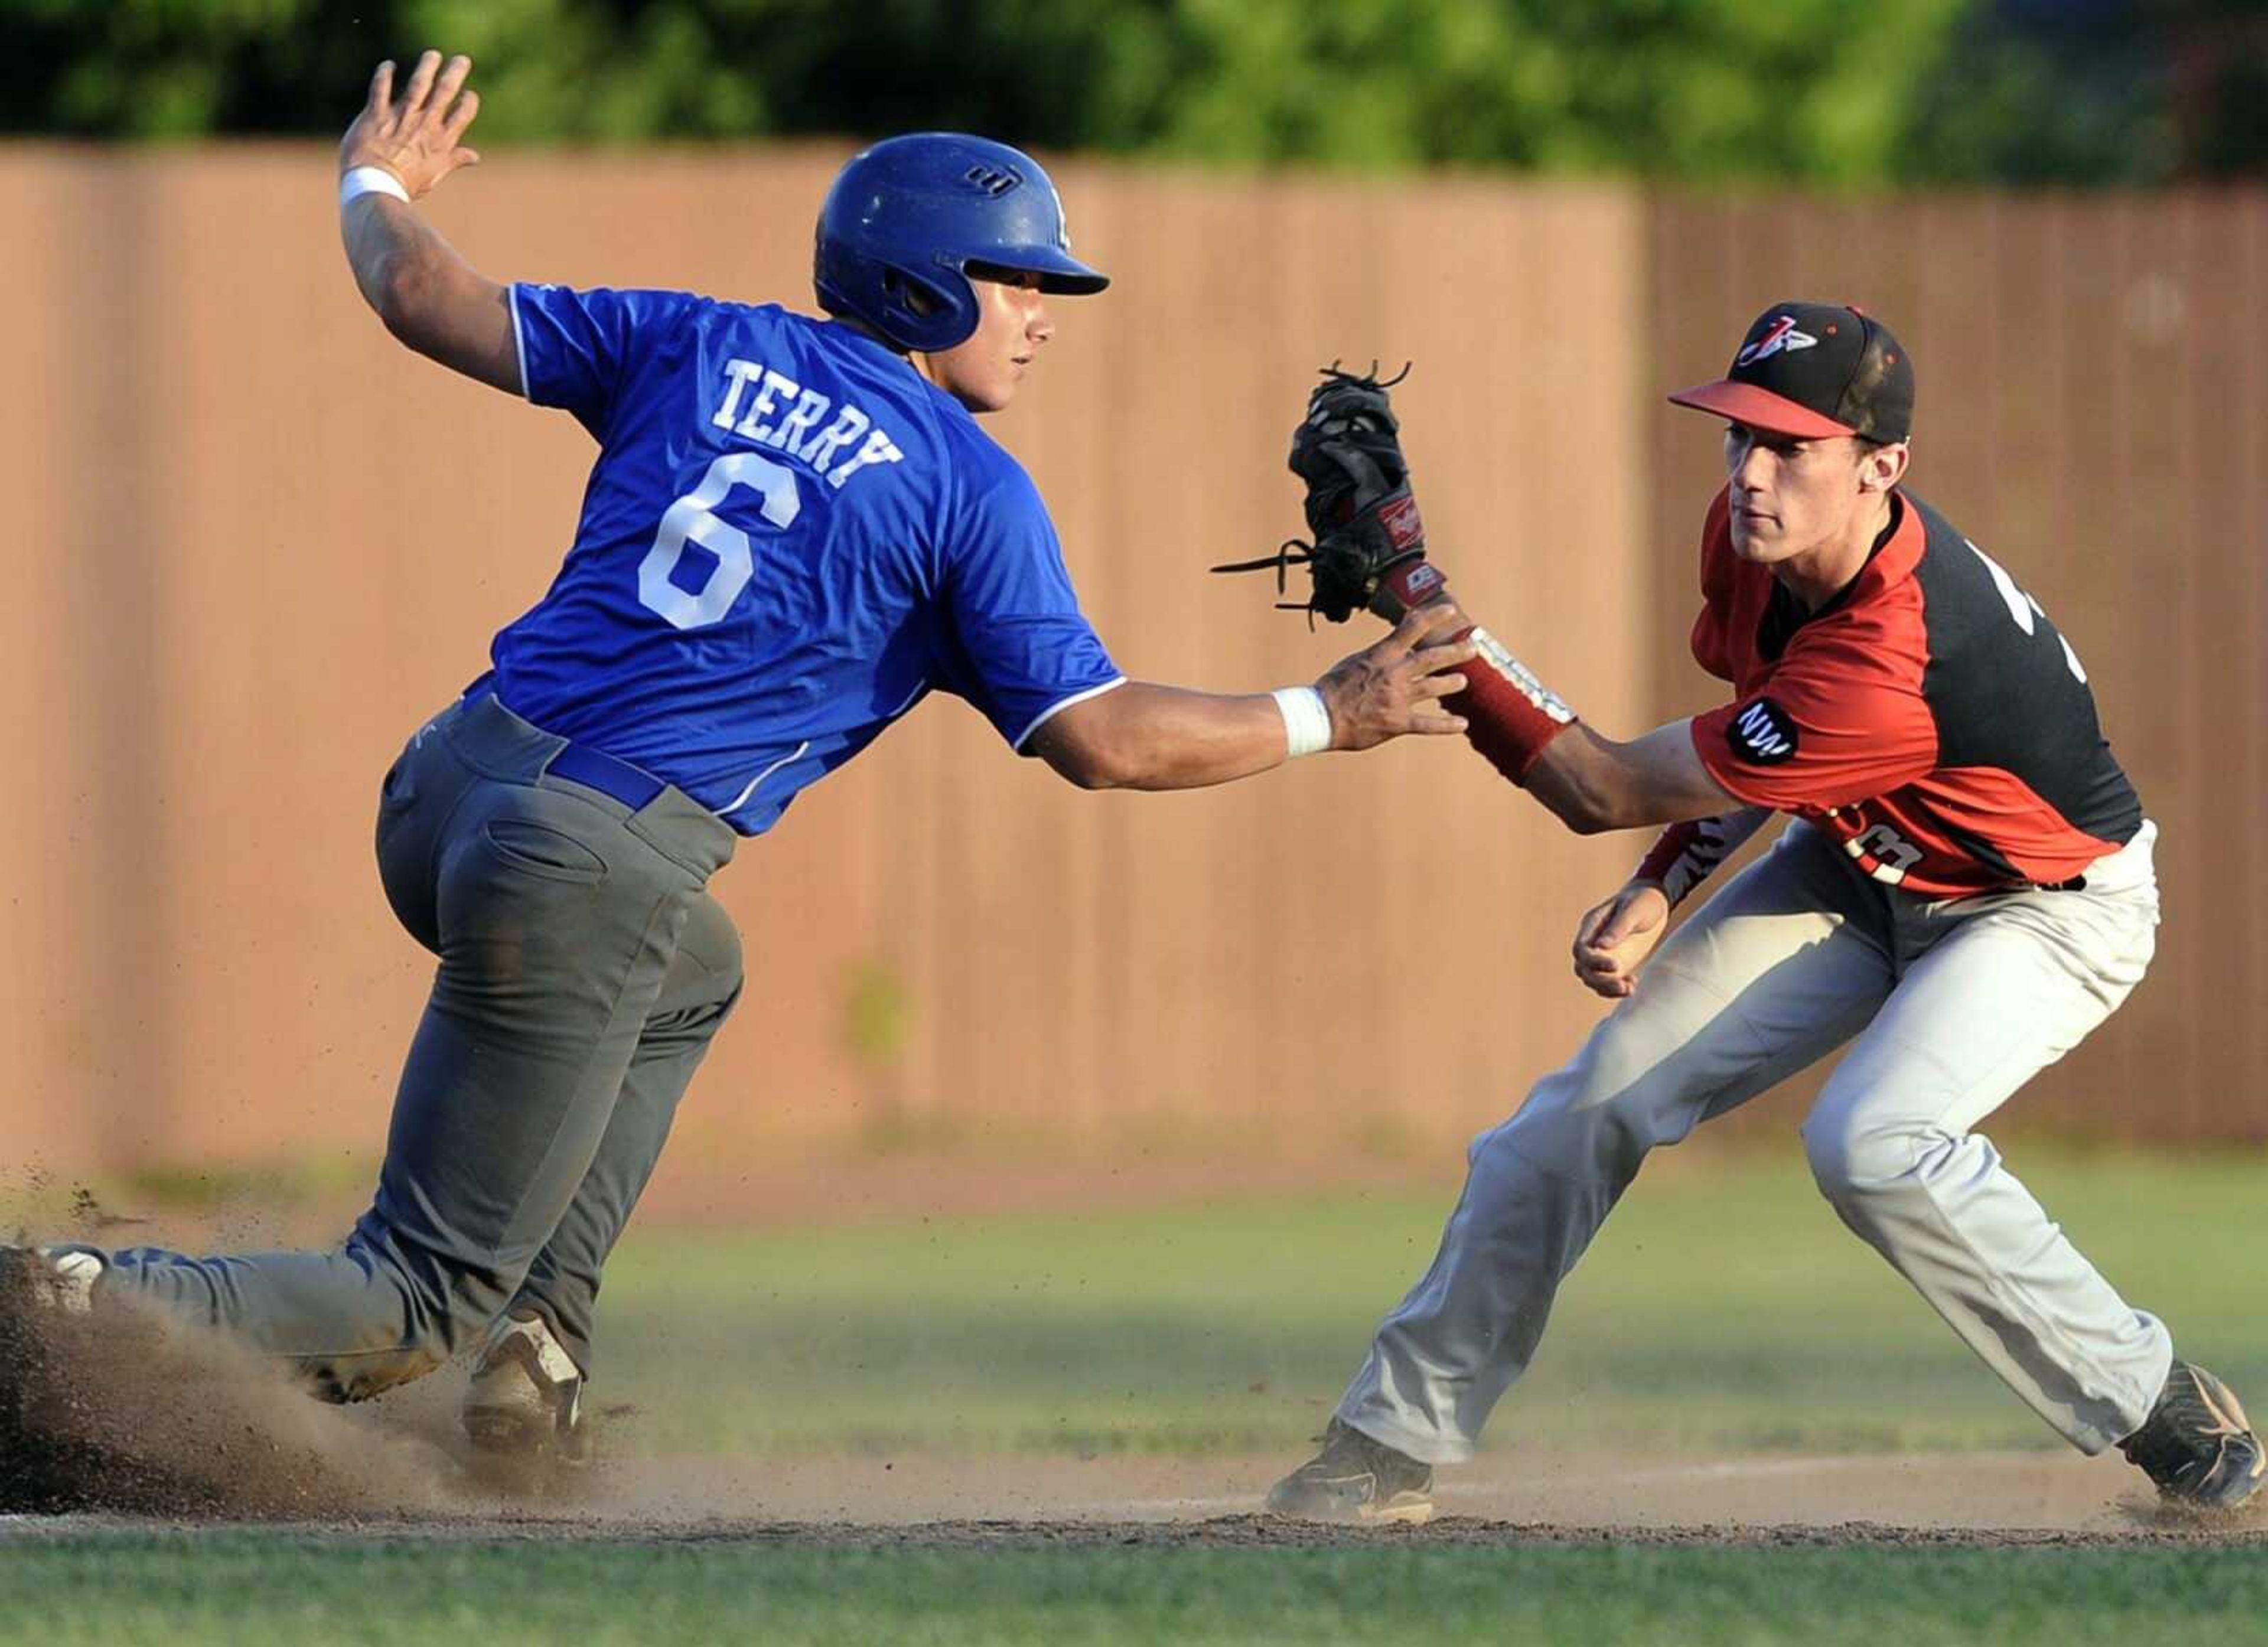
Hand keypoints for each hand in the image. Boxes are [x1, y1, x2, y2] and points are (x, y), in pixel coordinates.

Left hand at [341, 51, 481, 198]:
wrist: (375, 185)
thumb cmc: (405, 185)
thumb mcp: (434, 175)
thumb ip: (454, 161)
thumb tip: (475, 157)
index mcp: (440, 141)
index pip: (462, 115)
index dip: (468, 103)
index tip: (469, 95)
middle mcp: (424, 124)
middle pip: (444, 92)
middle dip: (454, 74)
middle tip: (461, 60)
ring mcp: (401, 116)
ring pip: (418, 84)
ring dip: (427, 67)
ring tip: (433, 55)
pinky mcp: (377, 113)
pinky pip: (381, 88)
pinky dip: (385, 74)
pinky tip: (389, 65)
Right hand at [1315, 605, 1474, 751]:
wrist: (1319, 716)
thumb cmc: (1332, 688)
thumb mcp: (1355, 661)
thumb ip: (1378, 657)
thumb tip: (1391, 651)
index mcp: (1382, 655)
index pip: (1413, 628)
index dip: (1434, 616)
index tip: (1449, 610)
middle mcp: (1395, 673)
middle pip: (1433, 658)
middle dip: (1456, 651)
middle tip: (1472, 647)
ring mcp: (1398, 698)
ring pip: (1434, 687)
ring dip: (1452, 683)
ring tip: (1463, 681)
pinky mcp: (1397, 722)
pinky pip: (1428, 724)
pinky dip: (1447, 725)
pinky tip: (1462, 724)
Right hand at [1571, 880, 1670, 997]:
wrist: (1656, 902)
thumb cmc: (1644, 900)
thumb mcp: (1634, 910)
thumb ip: (1619, 927)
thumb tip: (1601, 947)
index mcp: (1592, 925)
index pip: (1581, 950)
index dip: (1593, 961)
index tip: (1616, 966)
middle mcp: (1593, 942)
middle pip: (1583, 968)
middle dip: (1600, 980)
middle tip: (1623, 986)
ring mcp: (1603, 954)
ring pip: (1593, 979)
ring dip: (1608, 988)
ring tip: (1629, 989)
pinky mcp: (1616, 963)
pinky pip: (1607, 982)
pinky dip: (1616, 989)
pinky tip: (1633, 985)